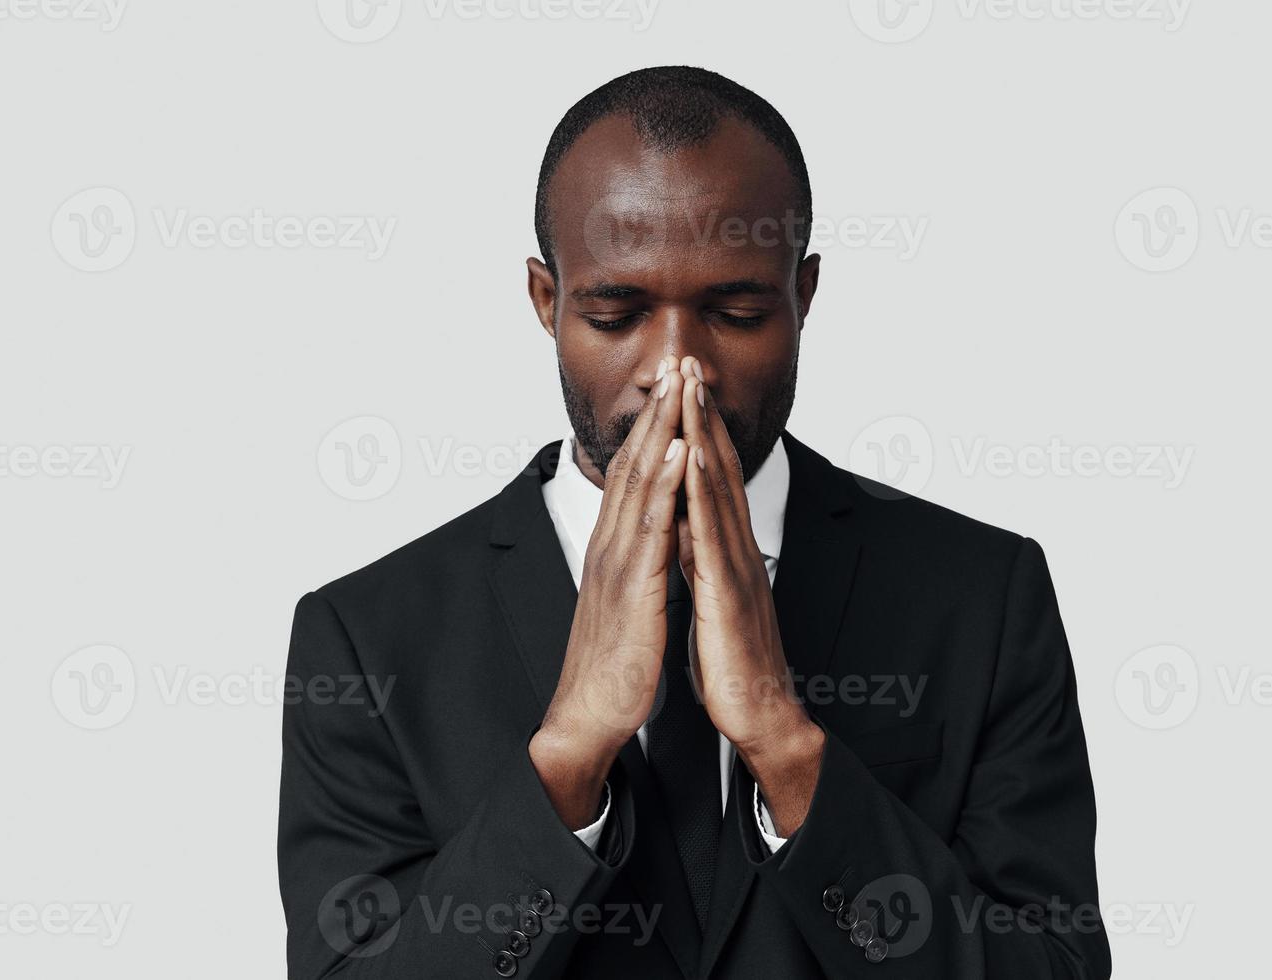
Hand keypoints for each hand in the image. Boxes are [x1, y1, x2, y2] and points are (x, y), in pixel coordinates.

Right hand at [530, 356, 688, 828]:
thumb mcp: (631, 599)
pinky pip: (651, 527)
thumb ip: (641, 561)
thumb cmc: (615, 662)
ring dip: (661, 429)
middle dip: (657, 409)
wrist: (589, 714)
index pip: (632, 473)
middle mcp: (610, 544)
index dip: (653, 426)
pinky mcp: (632, 588)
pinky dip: (666, 484)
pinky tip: (682, 451)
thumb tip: (659, 535)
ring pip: (640, 483)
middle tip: (676, 360)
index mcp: (613, 547)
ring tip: (679, 385)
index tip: (672, 385)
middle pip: (633, 463)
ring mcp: (618, 562)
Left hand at [674, 356, 824, 835]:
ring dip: (705, 436)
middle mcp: (737, 550)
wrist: (761, 715)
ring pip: (719, 492)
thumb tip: (686, 527)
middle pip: (719, 472)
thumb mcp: (713, 598)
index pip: (712, 480)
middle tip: (690, 364)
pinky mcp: (730, 593)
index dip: (700, 429)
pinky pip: (713, 535)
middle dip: (702, 414)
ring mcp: (737, 567)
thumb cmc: (735, 663)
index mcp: (728, 552)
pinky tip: (694, 460)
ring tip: (691, 391)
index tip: (685, 387)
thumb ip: (702, 559)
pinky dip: (703, 493)